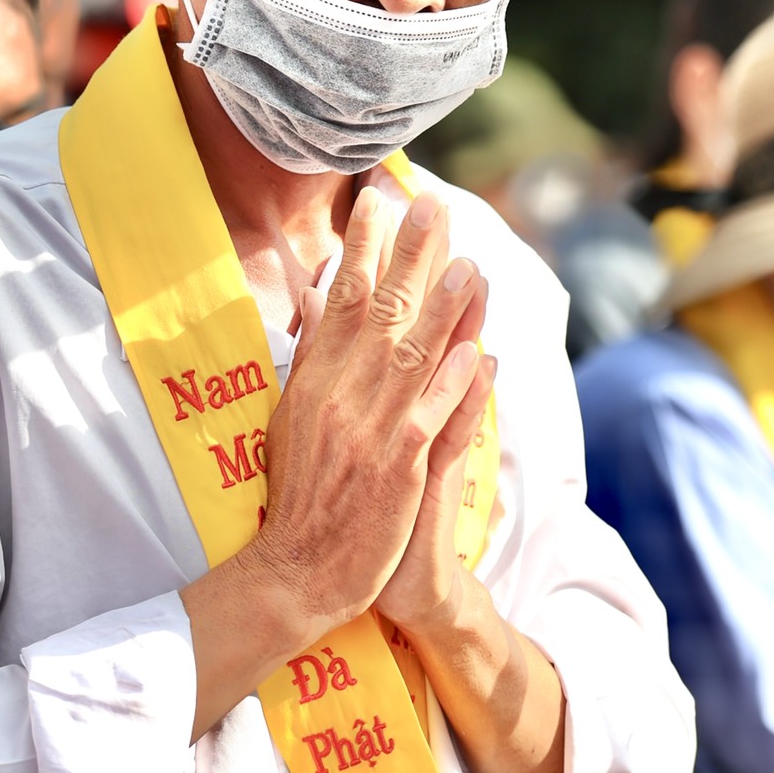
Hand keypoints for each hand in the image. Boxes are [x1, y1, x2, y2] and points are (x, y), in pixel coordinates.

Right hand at [184, 188, 487, 731]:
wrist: (296, 573)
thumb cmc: (301, 498)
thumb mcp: (293, 420)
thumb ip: (313, 362)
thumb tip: (318, 304)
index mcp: (314, 383)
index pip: (341, 301)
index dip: (363, 247)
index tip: (379, 199)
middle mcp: (339, 399)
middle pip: (378, 314)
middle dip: (407, 256)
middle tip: (431, 204)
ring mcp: (370, 433)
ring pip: (412, 359)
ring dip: (444, 310)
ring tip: (471, 266)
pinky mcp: (398, 470)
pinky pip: (433, 420)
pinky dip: (456, 386)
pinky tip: (480, 356)